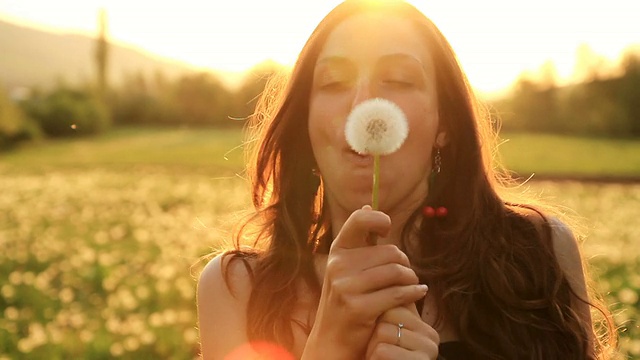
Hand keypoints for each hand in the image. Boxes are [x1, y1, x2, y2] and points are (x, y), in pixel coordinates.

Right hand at [304, 206, 428, 358]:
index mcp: (337, 251)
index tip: (386, 231)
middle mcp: (338, 265)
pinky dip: (414, 293)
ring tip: (413, 283)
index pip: (359, 220)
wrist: (332, 339)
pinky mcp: (358, 307)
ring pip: (396, 271)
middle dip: (405, 262)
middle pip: (390, 251)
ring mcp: (346, 287)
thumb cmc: (345, 299)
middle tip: (407, 272)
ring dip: (411, 278)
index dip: (379, 220)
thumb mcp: (346, 267)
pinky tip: (420, 293)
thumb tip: (367, 205)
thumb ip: (359, 240)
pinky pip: (398, 293)